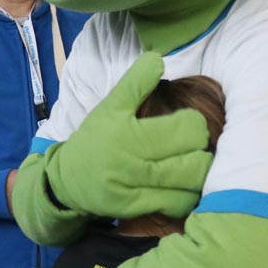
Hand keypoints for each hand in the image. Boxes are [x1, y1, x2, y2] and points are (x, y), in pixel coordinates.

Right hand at [45, 52, 212, 219]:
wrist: (66, 182)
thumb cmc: (95, 139)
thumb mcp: (110, 106)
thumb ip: (135, 82)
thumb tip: (158, 58)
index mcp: (128, 131)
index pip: (186, 127)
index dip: (194, 123)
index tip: (187, 123)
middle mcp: (132, 161)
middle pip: (194, 156)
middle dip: (200, 148)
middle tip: (194, 145)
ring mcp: (135, 188)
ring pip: (190, 182)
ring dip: (200, 172)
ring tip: (194, 164)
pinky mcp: (137, 208)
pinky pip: (178, 203)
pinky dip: (189, 194)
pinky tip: (185, 186)